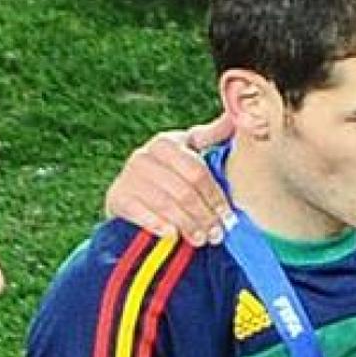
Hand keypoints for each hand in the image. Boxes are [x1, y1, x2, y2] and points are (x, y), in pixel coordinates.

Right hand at [104, 115, 233, 245]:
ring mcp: (128, 177)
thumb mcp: (190, 152)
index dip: (215, 196)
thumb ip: (212, 136)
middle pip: (184, 190)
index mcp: (166, 143)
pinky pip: (142, 214)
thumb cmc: (171, 173)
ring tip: (202, 239)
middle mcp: (144, 156)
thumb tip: (238, 117)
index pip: (197, 171)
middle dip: (204, 215)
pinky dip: (160, 225)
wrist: (131, 195)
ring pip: (167, 205)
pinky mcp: (117, 197)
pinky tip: (174, 236)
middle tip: (218, 234)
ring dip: (188, 225)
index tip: (229, 216)